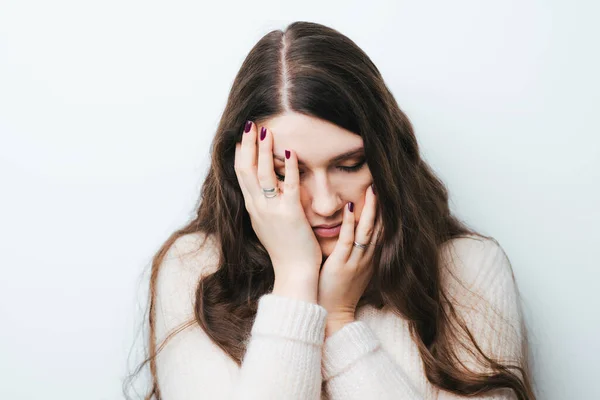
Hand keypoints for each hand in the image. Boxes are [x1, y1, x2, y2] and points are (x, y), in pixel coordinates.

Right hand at [234, 121, 322, 301]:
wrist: (294, 273)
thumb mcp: (268, 225)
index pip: (240, 174)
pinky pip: (287, 186)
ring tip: (265, 131)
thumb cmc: (285, 250)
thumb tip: (265, 189)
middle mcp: (257, 207)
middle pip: (245, 169)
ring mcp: (272, 210)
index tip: (242, 136)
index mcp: (252, 208)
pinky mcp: (290, 214)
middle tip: (249, 124)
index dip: (240, 153)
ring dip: (263, 150)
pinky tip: (290, 152)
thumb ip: (265, 205)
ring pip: (262, 174)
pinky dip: (287, 168)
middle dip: (246, 145)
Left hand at [317, 184, 381, 335]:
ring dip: (370, 209)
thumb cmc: (336, 293)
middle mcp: (366, 258)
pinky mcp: (341, 265)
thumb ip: (353, 253)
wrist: (332, 317)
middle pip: (378, 227)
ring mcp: (355, 261)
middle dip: (382, 206)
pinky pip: (348, 240)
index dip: (383, 212)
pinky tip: (352, 207)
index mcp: (369, 259)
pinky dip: (351, 223)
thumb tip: (349, 234)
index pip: (380, 231)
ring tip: (373, 189)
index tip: (385, 193)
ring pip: (367, 231)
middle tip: (383, 184)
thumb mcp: (351, 271)